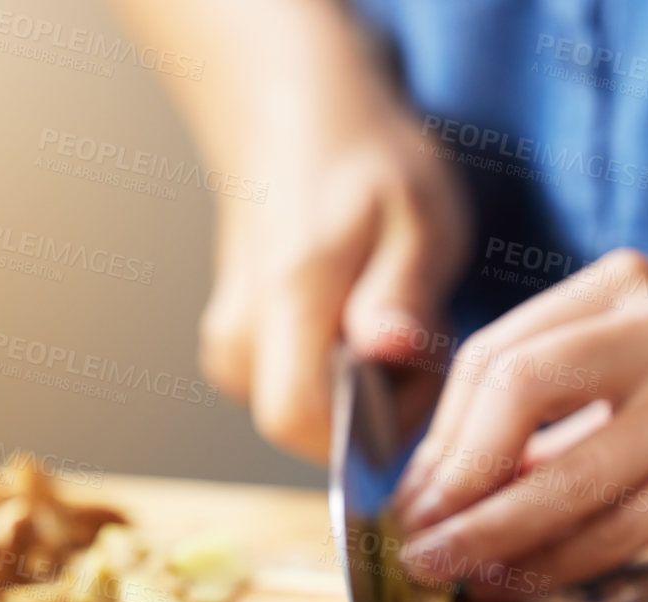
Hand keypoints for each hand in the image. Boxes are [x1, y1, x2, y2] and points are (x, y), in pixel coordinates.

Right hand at [197, 53, 470, 459]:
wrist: (299, 122)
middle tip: (418, 335)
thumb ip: (402, 291)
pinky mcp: (236, 356)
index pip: (302, 421)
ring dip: (364, 394)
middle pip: (309, 431)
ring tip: (394, 322)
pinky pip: (297, 399)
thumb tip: (387, 352)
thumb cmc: (370, 165)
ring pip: (306, 419)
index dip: (372, 425)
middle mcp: (239, 336)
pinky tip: (365, 329)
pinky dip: (341, 381)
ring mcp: (229, 350)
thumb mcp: (418, 216)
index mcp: (285, 299)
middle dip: (379, 411)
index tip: (418, 368)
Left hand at [390, 249, 647, 593]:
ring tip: (439, 575)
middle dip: (447, 479)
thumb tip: (457, 495)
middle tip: (409, 543)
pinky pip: (619, 525)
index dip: (438, 437)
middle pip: (510, 391)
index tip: (406, 500)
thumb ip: (571, 413)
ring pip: (562, 471)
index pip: (498, 356)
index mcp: (630, 290)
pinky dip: (557, 563)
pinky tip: (519, 585)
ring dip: (486, 534)